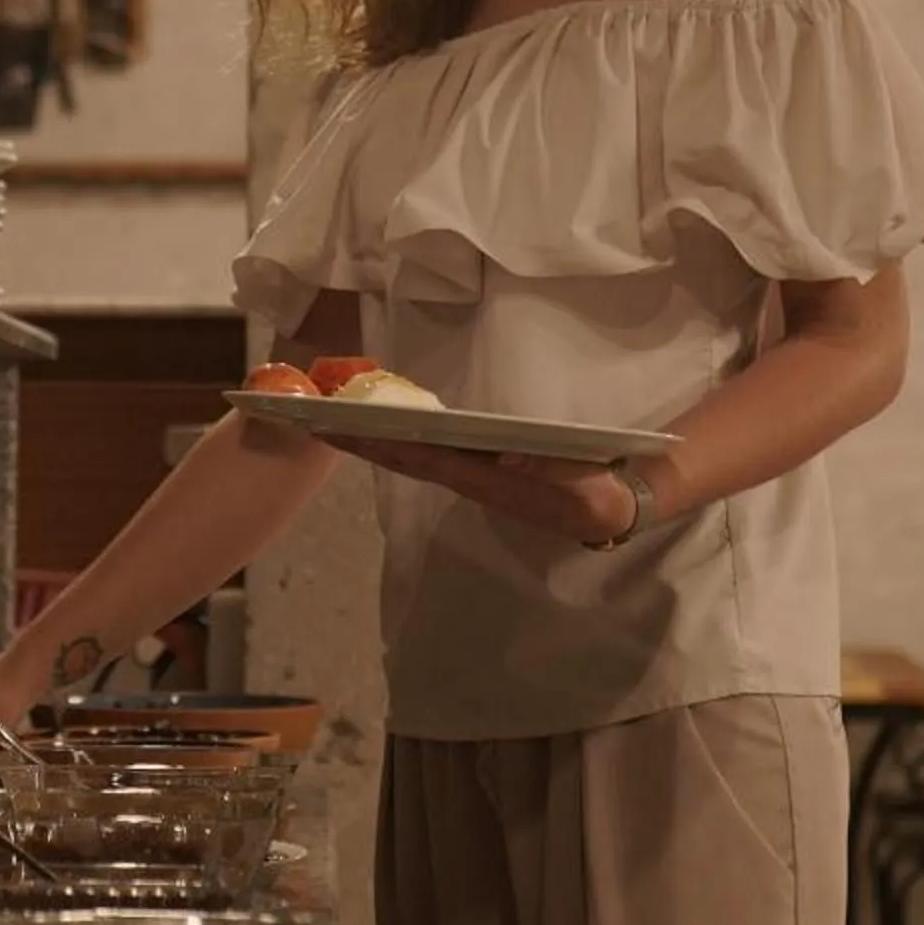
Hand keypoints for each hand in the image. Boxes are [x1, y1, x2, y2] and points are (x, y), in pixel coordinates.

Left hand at [321, 435, 642, 547]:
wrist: (613, 506)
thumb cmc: (599, 492)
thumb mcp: (587, 491)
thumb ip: (552, 477)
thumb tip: (507, 460)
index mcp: (488, 482)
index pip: (425, 459)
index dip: (384, 442)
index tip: (345, 427)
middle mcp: (468, 480)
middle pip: (403, 457)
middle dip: (358, 440)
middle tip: (310, 419)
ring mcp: (468, 474)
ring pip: (408, 455)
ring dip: (368, 440)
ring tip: (328, 419)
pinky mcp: (475, 468)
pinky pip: (424, 452)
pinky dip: (392, 437)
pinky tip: (370, 426)